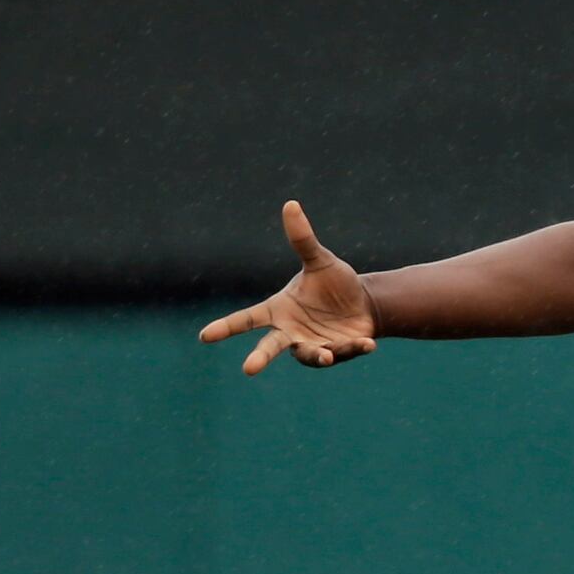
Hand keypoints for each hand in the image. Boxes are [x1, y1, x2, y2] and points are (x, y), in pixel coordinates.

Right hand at [199, 201, 378, 373]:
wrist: (364, 304)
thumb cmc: (335, 284)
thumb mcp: (321, 260)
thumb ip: (304, 240)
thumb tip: (291, 204)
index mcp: (279, 310)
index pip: (247, 319)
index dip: (226, 327)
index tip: (204, 336)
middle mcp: (291, 331)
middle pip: (270, 346)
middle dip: (260, 357)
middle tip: (248, 368)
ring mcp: (313, 345)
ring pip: (309, 355)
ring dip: (317, 354)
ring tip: (327, 354)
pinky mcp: (337, 352)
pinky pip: (343, 352)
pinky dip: (353, 348)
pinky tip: (368, 343)